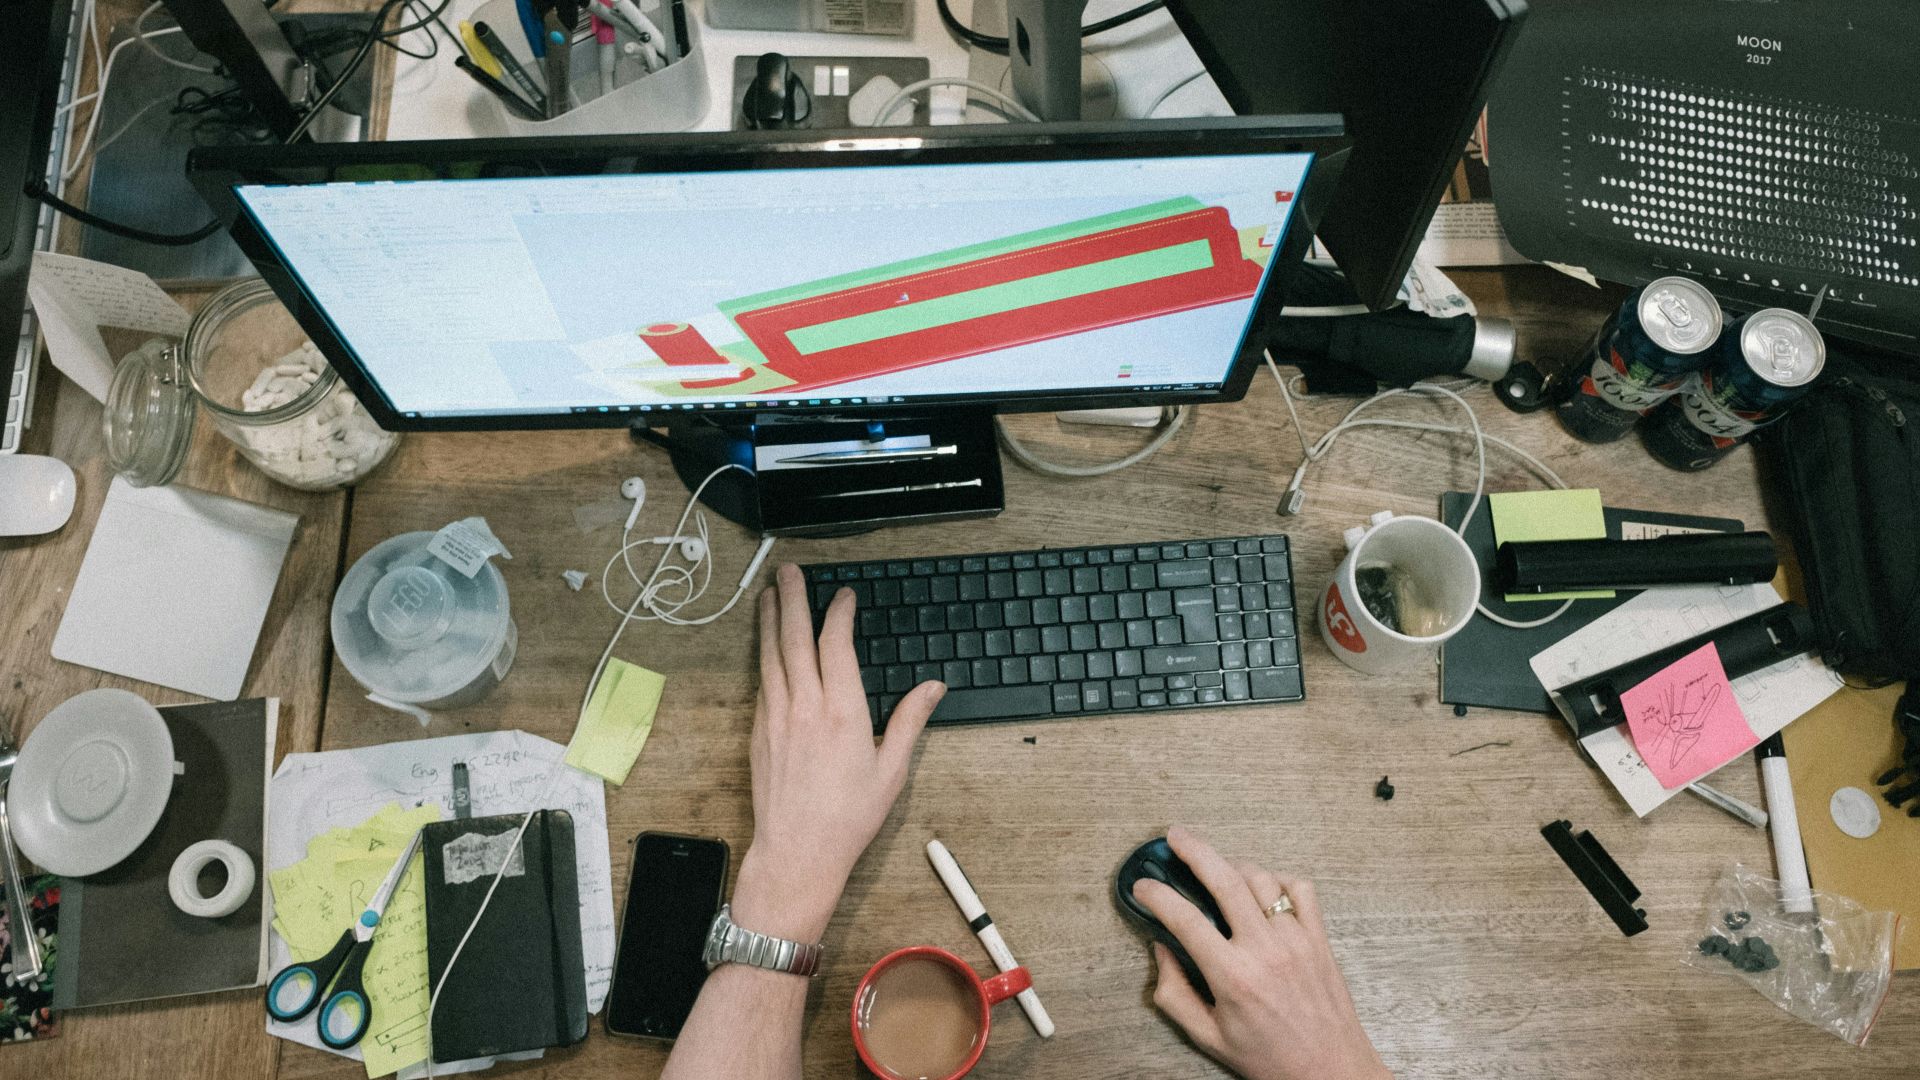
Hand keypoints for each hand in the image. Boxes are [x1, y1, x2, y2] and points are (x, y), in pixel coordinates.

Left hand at [732, 564, 944, 941]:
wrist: (797, 852)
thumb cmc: (846, 818)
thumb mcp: (891, 771)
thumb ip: (911, 722)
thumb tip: (934, 688)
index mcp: (843, 714)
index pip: (836, 645)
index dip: (839, 614)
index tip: (844, 596)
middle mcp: (805, 708)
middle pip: (795, 639)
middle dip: (793, 599)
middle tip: (789, 571)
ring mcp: (776, 718)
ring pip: (771, 655)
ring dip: (771, 620)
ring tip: (770, 593)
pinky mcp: (759, 732)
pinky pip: (762, 681)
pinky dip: (764, 654)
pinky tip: (766, 644)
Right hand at [1133, 827, 1388, 1079]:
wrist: (1331, 1070)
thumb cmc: (1270, 1058)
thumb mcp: (1209, 1036)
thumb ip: (1175, 994)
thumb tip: (1160, 952)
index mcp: (1232, 976)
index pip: (1185, 919)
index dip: (1157, 895)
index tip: (1143, 886)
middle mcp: (1265, 950)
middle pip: (1224, 879)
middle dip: (1194, 850)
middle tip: (1175, 837)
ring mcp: (1296, 939)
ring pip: (1260, 878)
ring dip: (1234, 866)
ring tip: (1217, 869)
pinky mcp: (1319, 938)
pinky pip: (1299, 889)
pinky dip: (1278, 880)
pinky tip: (1264, 888)